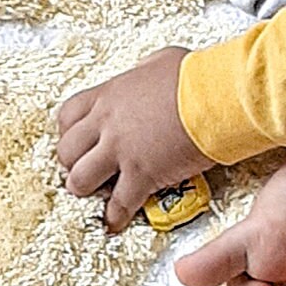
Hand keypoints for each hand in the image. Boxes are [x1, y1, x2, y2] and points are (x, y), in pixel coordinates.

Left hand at [55, 47, 200, 232]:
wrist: (217, 96)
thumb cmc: (198, 77)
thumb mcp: (161, 62)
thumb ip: (144, 72)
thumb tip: (146, 74)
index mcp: (110, 94)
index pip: (68, 115)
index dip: (69, 133)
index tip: (76, 141)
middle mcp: (108, 123)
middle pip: (68, 150)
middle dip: (71, 163)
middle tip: (81, 170)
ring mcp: (121, 150)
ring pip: (81, 179)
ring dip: (85, 189)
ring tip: (92, 195)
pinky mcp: (142, 174)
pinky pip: (119, 203)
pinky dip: (115, 217)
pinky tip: (114, 224)